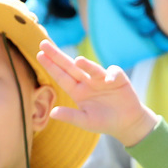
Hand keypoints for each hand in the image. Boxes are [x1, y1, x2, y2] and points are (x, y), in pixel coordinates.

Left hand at [36, 39, 157, 146]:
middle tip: (43, 43)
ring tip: (79, 61)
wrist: (128, 123)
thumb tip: (52, 113)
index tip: (40, 55)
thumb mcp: (86, 121)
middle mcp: (87, 82)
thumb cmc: (105, 122)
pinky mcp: (118, 79)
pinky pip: (113, 73)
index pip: (61, 77)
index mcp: (78, 91)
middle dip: (57, 55)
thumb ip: (70, 116)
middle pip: (70, 67)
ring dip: (87, 64)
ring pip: (92, 68)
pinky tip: (109, 80)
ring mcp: (102, 79)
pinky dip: (111, 75)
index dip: (51, 66)